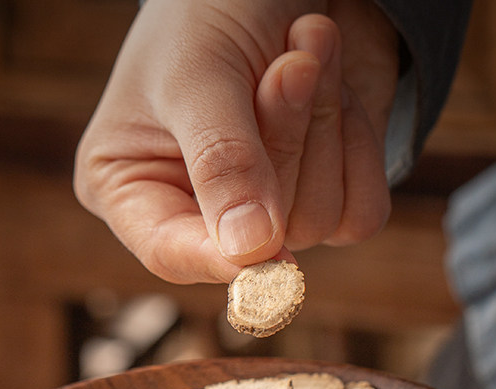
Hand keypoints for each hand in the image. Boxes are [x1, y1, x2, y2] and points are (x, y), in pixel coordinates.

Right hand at [74, 0, 398, 283]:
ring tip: (308, 46)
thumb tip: (252, 250)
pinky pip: (359, 214)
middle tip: (293, 64)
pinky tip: (336, 87)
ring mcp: (268, 207)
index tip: (265, 243)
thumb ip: (222, 161)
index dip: (218, 257)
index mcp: (136, 186)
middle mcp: (201, 209)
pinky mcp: (325, 193)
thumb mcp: (199, 74)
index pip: (171, 253)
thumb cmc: (210, 5)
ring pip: (316, 224)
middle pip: (261, 238)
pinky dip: (359, 145)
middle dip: (286, 142)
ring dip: (324, 126)